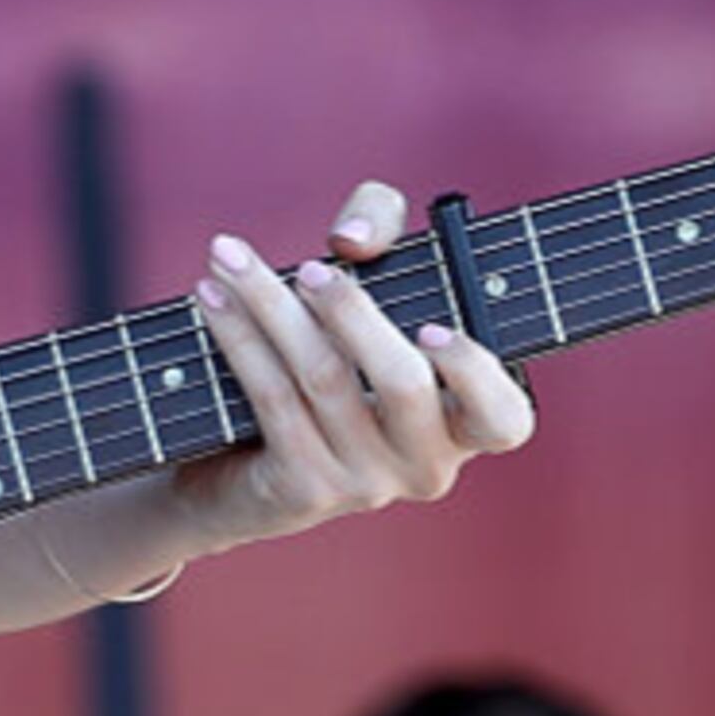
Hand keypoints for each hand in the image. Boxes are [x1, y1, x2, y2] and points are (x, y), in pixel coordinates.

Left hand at [165, 180, 535, 552]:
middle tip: (308, 268)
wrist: (241, 463)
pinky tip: (211, 296)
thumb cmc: (331, 347)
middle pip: (403, 384)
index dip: (476, 376)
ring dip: (269, 306)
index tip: (430, 328)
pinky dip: (239, 337)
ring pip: (323, 379)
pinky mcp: (303, 490)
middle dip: (353, 314)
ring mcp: (364, 484)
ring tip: (229, 257)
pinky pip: (272, 398)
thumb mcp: (370, 276)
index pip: (503, 420)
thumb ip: (380, 225)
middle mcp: (424, 464)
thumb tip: (351, 241)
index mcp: (461, 424)